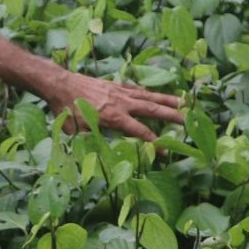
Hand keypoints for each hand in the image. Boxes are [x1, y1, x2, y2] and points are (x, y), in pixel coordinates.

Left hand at [49, 72, 184, 141]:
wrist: (59, 84)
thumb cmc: (66, 110)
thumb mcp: (75, 132)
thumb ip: (88, 145)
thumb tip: (94, 163)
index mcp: (114, 117)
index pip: (140, 131)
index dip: (154, 142)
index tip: (166, 151)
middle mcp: (121, 103)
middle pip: (152, 109)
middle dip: (171, 116)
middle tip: (189, 121)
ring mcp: (120, 92)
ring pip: (148, 96)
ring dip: (167, 100)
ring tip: (184, 103)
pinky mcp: (115, 85)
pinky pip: (137, 89)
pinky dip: (149, 93)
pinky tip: (156, 95)